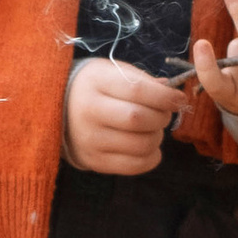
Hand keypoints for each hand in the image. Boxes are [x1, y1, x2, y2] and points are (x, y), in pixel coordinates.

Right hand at [63, 54, 183, 174]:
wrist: (58, 110)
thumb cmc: (96, 87)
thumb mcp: (114, 72)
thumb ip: (143, 81)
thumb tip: (172, 94)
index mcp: (96, 82)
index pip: (137, 90)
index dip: (165, 97)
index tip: (179, 99)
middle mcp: (89, 111)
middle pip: (139, 119)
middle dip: (162, 117)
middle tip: (163, 114)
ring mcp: (90, 139)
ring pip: (140, 144)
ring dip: (157, 138)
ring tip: (152, 130)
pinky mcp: (94, 161)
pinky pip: (134, 165)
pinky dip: (151, 158)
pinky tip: (148, 148)